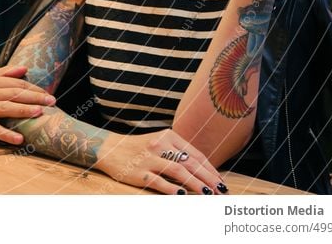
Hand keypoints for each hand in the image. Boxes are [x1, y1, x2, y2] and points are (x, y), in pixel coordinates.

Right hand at [0, 65, 55, 144]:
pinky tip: (19, 139)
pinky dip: (7, 134)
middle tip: (52, 102)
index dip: (34, 88)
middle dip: (35, 97)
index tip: (48, 94)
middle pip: (15, 94)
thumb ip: (4, 73)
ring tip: (39, 113)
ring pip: (6, 108)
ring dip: (23, 110)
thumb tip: (24, 68)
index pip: (17, 83)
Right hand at [97, 129, 226, 194]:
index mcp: (168, 136)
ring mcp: (149, 158)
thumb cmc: (139, 148)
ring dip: (195, 184)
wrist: (109, 148)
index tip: (221, 181)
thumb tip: (203, 171)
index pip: (195, 154)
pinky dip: (172, 189)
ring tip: (208, 194)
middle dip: (208, 178)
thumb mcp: (159, 142)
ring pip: (177, 171)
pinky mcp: (139, 171)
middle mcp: (160, 145)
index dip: (210, 169)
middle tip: (221, 191)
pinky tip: (183, 196)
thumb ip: (178, 152)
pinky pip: (158, 181)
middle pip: (190, 163)